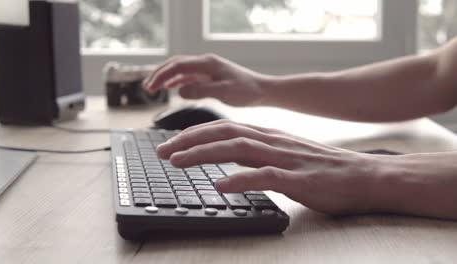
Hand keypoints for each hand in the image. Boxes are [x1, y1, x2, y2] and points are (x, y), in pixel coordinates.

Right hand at [142, 54, 270, 105]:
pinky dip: (176, 81)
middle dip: (158, 74)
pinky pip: (188, 76)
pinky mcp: (210, 76)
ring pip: (180, 69)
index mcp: (207, 63)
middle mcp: (205, 63)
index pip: (177, 66)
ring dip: (165, 77)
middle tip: (147, 88)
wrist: (263, 91)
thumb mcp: (224, 92)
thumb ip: (201, 91)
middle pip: (175, 64)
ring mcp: (207, 69)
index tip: (150, 87)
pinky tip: (170, 88)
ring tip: (152, 88)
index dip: (161, 75)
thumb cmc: (246, 91)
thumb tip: (178, 91)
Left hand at [156, 120, 382, 214]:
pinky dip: (240, 179)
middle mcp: (273, 142)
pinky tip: (221, 185)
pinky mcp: (298, 179)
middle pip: (224, 133)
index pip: (225, 128)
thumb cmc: (324, 170)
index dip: (195, 133)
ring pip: (238, 149)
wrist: (365, 176)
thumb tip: (231, 164)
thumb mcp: (286, 156)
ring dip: (204, 154)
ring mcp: (285, 159)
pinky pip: (264, 176)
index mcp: (269, 136)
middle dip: (189, 140)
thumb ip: (260, 156)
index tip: (173, 142)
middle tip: (162, 151)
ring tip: (177, 161)